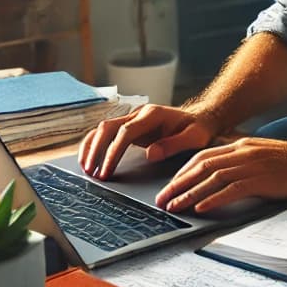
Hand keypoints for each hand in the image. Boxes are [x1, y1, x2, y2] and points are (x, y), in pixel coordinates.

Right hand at [78, 104, 221, 178]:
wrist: (200, 118)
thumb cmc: (197, 129)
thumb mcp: (194, 138)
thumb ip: (173, 145)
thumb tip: (150, 154)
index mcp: (152, 115)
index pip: (125, 132)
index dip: (113, 152)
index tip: (107, 171)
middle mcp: (138, 113)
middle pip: (108, 127)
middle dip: (96, 150)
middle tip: (91, 173)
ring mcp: (132, 117)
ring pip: (103, 128)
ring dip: (91, 147)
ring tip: (86, 169)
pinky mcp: (129, 125)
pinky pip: (106, 132)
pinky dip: (95, 144)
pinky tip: (89, 159)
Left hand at [155, 136, 286, 213]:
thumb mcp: (264, 156)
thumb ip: (243, 163)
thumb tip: (223, 179)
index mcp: (241, 145)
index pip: (202, 156)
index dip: (182, 171)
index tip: (169, 186)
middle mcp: (243, 151)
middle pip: (201, 166)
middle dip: (178, 183)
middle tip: (162, 199)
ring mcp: (252, 164)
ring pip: (211, 178)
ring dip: (189, 193)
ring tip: (174, 207)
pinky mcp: (263, 179)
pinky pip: (231, 189)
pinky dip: (213, 199)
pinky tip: (201, 208)